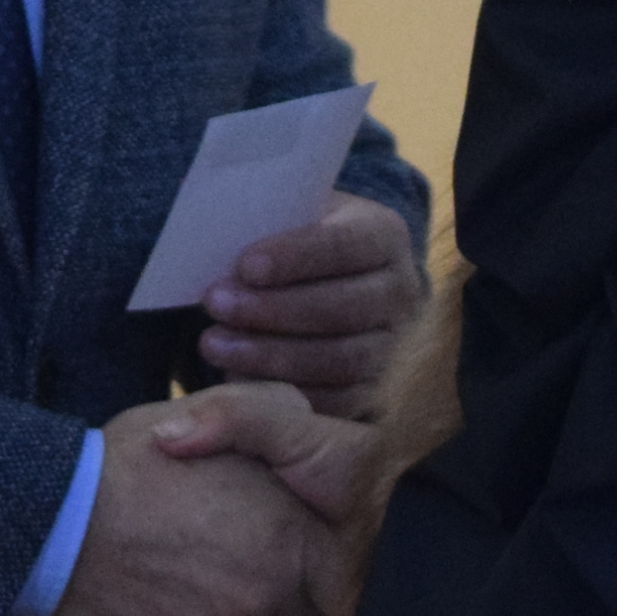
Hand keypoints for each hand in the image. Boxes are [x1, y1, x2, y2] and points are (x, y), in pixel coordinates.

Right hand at [153, 381, 380, 615]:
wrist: (55, 525)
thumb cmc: (131, 466)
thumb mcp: (212, 410)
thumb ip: (275, 412)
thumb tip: (310, 421)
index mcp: (290, 536)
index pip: (357, 583)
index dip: (349, 578)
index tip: (325, 565)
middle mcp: (272, 598)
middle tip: (279, 589)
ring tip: (217, 589)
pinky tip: (183, 608)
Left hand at [201, 192, 422, 415]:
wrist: (333, 281)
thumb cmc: (298, 242)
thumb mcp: (292, 214)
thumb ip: (268, 223)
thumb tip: (218, 249)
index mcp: (384, 235)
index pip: (346, 245)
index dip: (295, 257)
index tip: (244, 266)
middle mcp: (401, 292)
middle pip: (342, 308)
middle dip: (273, 310)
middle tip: (216, 304)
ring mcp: (393, 346)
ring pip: (339, 360)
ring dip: (270, 355)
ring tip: (215, 344)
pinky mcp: (375, 389)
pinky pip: (334, 401)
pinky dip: (282, 394)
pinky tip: (236, 375)